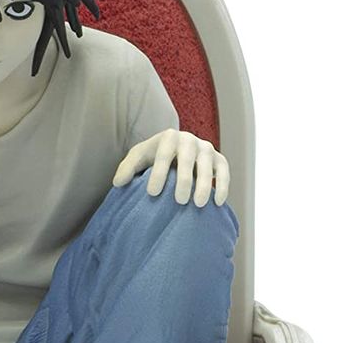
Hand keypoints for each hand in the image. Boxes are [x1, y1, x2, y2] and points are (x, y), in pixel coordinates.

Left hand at [112, 129, 228, 206]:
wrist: (175, 152)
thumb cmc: (153, 158)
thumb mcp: (138, 158)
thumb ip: (127, 168)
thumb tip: (118, 183)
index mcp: (168, 137)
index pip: (164, 154)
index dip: (159, 173)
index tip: (153, 193)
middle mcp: (189, 140)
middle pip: (187, 159)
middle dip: (184, 179)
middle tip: (179, 201)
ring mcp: (206, 149)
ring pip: (208, 166)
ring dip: (205, 184)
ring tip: (198, 204)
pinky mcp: (219, 159)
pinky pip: (224, 171)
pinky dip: (223, 185)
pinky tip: (218, 202)